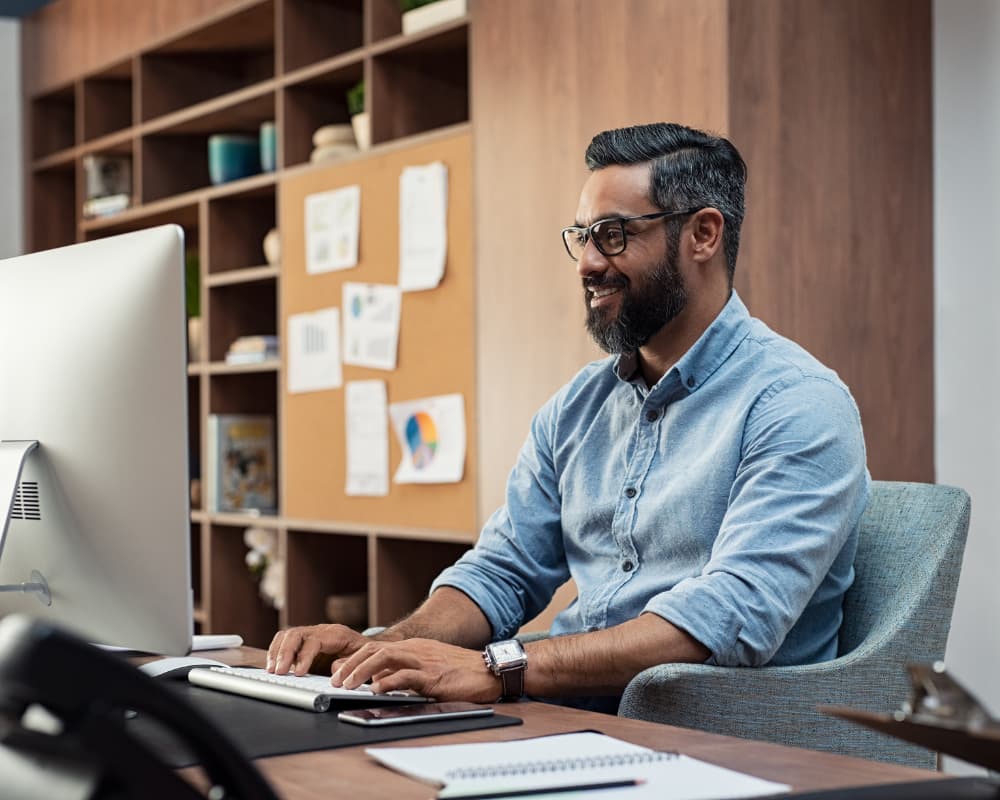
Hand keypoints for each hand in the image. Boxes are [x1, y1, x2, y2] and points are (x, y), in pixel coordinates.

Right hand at [267, 624, 366, 675]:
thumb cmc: (364, 654)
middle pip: (296, 634)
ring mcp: (311, 633)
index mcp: (336, 634)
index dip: (304, 656)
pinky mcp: (304, 641)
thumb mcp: (362, 660)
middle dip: (285, 653)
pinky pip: (285, 640)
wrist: (368, 648)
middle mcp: (321, 630)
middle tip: (279, 672)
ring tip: (272, 670)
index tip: (298, 672)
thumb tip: (334, 671)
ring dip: (277, 652)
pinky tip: (273, 665)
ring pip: (288, 635)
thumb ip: (348, 664)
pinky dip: (276, 651)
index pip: (314, 640)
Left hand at [331, 638, 502, 702]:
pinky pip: (406, 676)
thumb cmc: (462, 671)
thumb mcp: (430, 667)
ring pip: (385, 658)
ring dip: (362, 671)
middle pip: (375, 650)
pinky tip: (376, 690)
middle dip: (351, 664)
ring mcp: (424, 661)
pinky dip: (388, 682)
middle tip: (336, 681)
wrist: (490, 670)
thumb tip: (380, 682)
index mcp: (414, 647)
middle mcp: (416, 650)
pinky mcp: (434, 676)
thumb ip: (405, 672)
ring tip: (347, 685)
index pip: (376, 648)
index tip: (338, 672)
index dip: (354, 659)